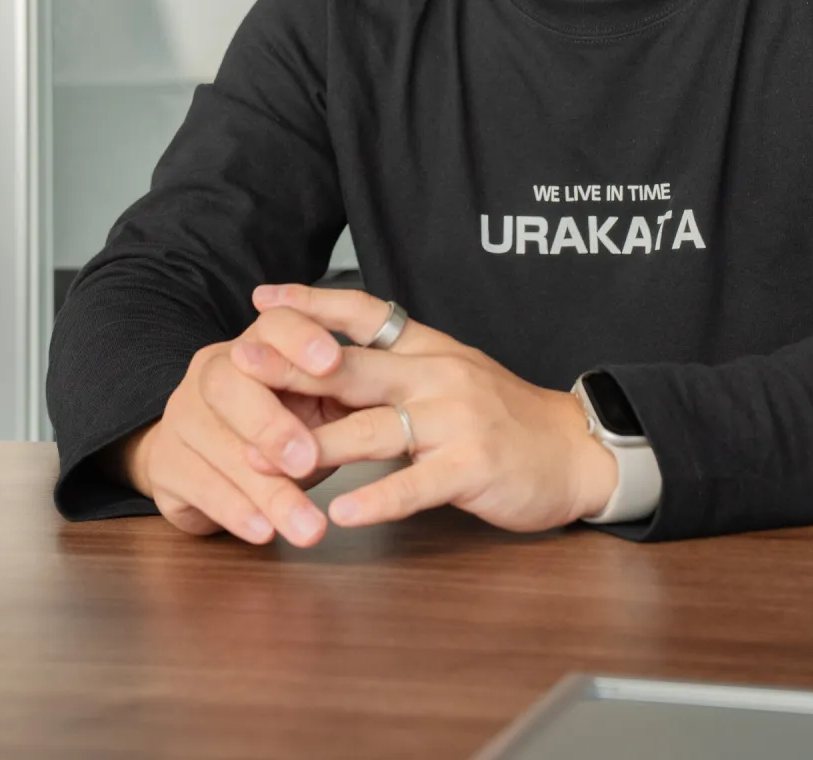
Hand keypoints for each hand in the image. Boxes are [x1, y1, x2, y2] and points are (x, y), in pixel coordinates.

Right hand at [118, 303, 358, 547]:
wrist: (199, 458)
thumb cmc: (277, 425)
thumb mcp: (313, 405)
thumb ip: (339, 398)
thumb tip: (394, 404)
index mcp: (256, 344)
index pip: (274, 324)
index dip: (301, 338)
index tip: (333, 362)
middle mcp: (211, 369)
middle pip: (229, 380)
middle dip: (271, 422)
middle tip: (308, 460)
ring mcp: (182, 415)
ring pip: (218, 444)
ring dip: (266, 489)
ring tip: (308, 526)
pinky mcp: (164, 464)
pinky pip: (198, 485)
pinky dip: (236, 511)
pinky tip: (264, 531)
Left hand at [239, 284, 617, 532]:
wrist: (572, 450)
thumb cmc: (501, 418)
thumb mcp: (447, 377)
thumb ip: (394, 371)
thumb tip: (325, 365)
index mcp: (428, 348)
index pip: (363, 312)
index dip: (310, 303)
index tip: (261, 299)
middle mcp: (438, 373)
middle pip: (355, 366)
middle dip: (292, 367)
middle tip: (239, 365)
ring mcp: (456, 419)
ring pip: (375, 427)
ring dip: (316, 445)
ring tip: (263, 458)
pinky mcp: (472, 465)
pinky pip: (415, 484)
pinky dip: (376, 499)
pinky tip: (341, 513)